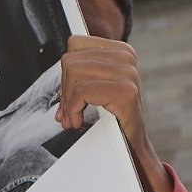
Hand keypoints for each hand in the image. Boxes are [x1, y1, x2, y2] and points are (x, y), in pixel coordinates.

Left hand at [55, 35, 172, 191]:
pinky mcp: (125, 91)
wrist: (132, 147)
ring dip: (67, 101)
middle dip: (64, 89)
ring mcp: (128, 73)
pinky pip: (81, 91)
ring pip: (72, 72)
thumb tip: (59, 77)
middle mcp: (126, 57)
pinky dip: (73, 109)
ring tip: (74, 117)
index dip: (66, 72)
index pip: (75, 44)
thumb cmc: (114, 119)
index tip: (70, 96)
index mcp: (121, 51)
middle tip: (70, 112)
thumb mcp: (96, 90)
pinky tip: (79, 121)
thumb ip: (79, 76)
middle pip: (70, 60)